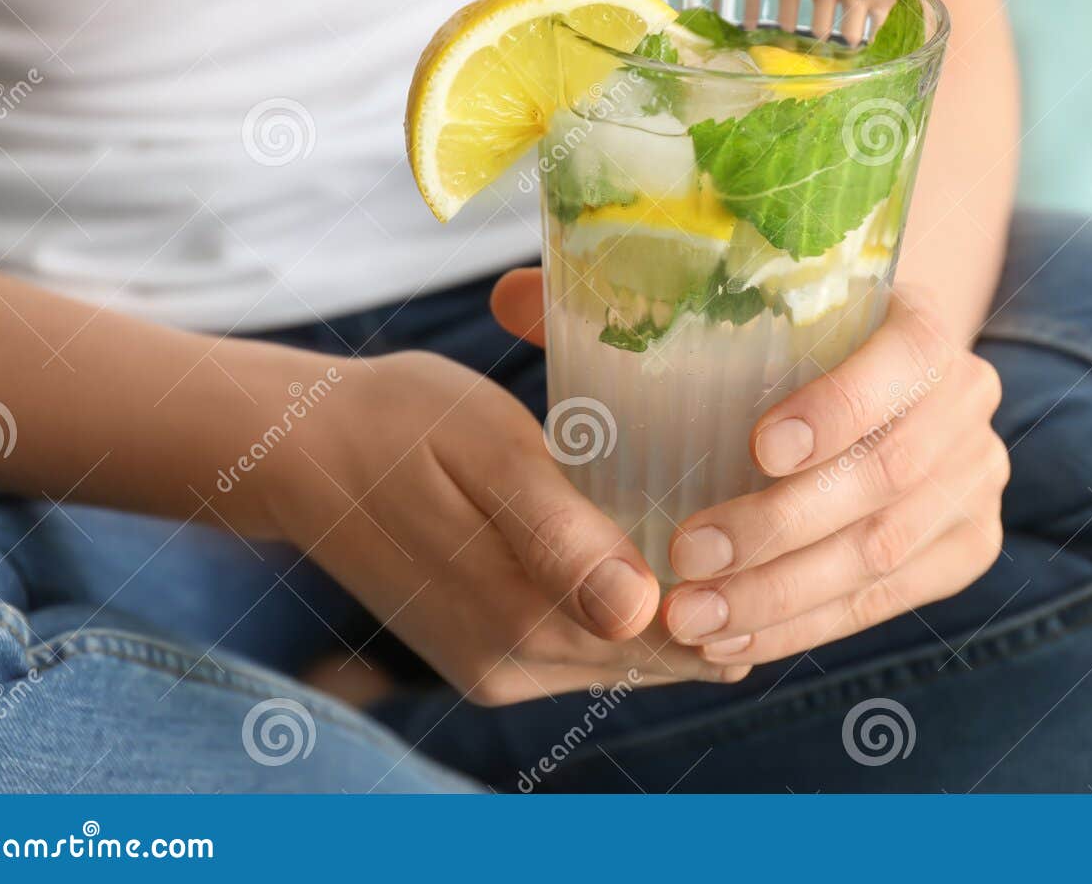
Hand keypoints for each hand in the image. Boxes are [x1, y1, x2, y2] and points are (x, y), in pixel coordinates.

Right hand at [256, 343, 749, 705]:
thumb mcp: (488, 451)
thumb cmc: (403, 424)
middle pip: (654, 656)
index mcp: (518, 616)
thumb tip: (640, 610)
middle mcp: (511, 665)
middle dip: (720, 609)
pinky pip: (585, 648)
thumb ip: (560, 534)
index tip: (786, 534)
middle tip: (783, 534)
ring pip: (624, 658)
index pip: (668, 639)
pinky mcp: (485, 654)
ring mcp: (496, 668)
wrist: (304, 451)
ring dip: (680, 615)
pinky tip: (662, 562)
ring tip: (740, 545)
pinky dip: (630, 612)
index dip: (736, 599)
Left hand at [493, 271, 1007, 668]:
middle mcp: (966, 398)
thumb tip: (510, 296)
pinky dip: (807, 623)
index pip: (904, 358)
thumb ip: (625, 299)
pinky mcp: (966, 545)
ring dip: (781, 593)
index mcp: (919, 321)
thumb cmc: (775, 344)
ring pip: (884, 551)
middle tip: (687, 555)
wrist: (864, 388)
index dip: (842, 404)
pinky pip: (889, 601)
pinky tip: (734, 637)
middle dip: (782, 526)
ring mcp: (975, 478)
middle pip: (887, 473)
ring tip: (690, 616)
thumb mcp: (716, 311)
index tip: (758, 445)